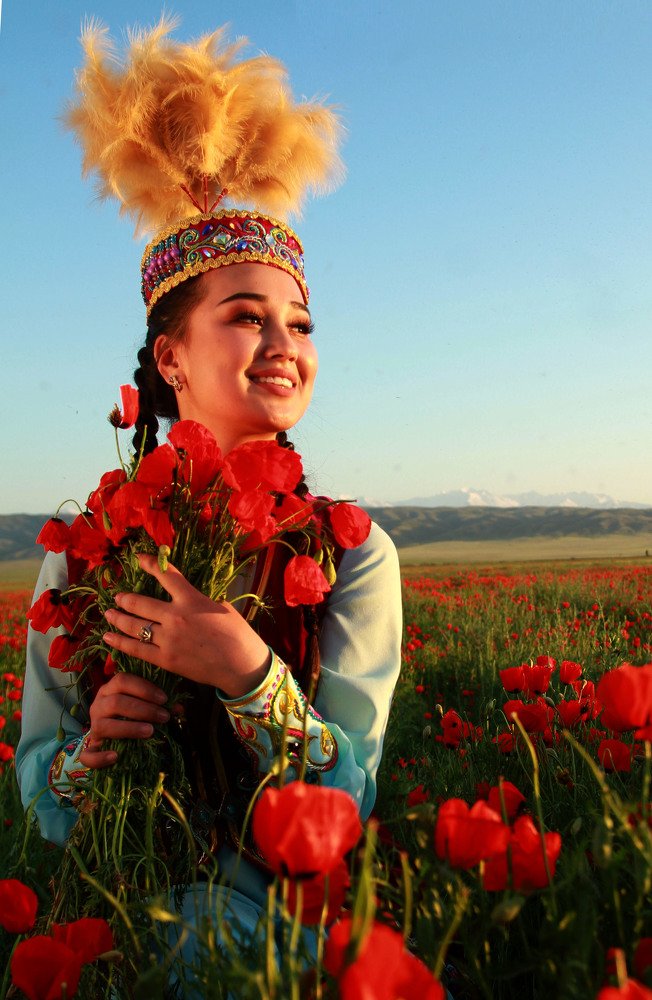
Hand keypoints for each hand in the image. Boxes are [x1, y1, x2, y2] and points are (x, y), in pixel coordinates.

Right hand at [78, 672, 169, 769]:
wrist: (111, 738)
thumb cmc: (132, 716)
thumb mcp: (145, 706)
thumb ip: (159, 704)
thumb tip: (178, 708)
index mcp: (110, 689)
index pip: (123, 680)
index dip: (144, 688)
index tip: (164, 699)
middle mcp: (98, 705)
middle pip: (116, 702)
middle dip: (143, 709)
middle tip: (164, 717)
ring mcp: (93, 727)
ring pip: (105, 725)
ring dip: (130, 728)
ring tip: (151, 731)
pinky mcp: (89, 749)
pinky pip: (88, 755)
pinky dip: (101, 757)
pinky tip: (116, 757)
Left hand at [102, 554, 270, 696]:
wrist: (242, 665)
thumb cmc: (237, 633)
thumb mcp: (220, 606)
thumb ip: (198, 600)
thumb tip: (185, 598)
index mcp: (192, 599)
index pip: (165, 575)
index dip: (149, 563)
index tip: (138, 558)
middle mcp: (176, 616)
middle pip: (140, 603)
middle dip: (124, 599)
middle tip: (116, 597)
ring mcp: (168, 639)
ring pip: (134, 626)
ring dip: (118, 619)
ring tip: (108, 614)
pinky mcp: (165, 659)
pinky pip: (137, 649)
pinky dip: (120, 643)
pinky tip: (109, 638)